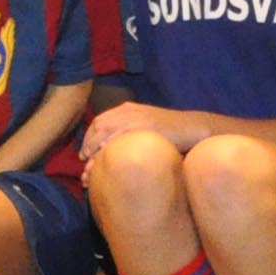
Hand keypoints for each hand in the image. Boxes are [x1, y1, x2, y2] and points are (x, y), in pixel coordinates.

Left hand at [80, 101, 200, 161]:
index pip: (100, 120)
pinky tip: (103, 159)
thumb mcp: (146, 127)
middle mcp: (127, 110)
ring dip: (93, 149)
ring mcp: (134, 116)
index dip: (89, 137)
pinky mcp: (142, 125)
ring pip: (104, 131)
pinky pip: (118, 136)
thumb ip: (131, 132)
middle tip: (84, 160)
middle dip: (88, 144)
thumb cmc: (171, 132)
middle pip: (98, 125)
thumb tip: (117, 149)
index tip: (85, 152)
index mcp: (127, 109)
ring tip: (89, 165)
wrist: (191, 127)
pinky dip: (107, 147)